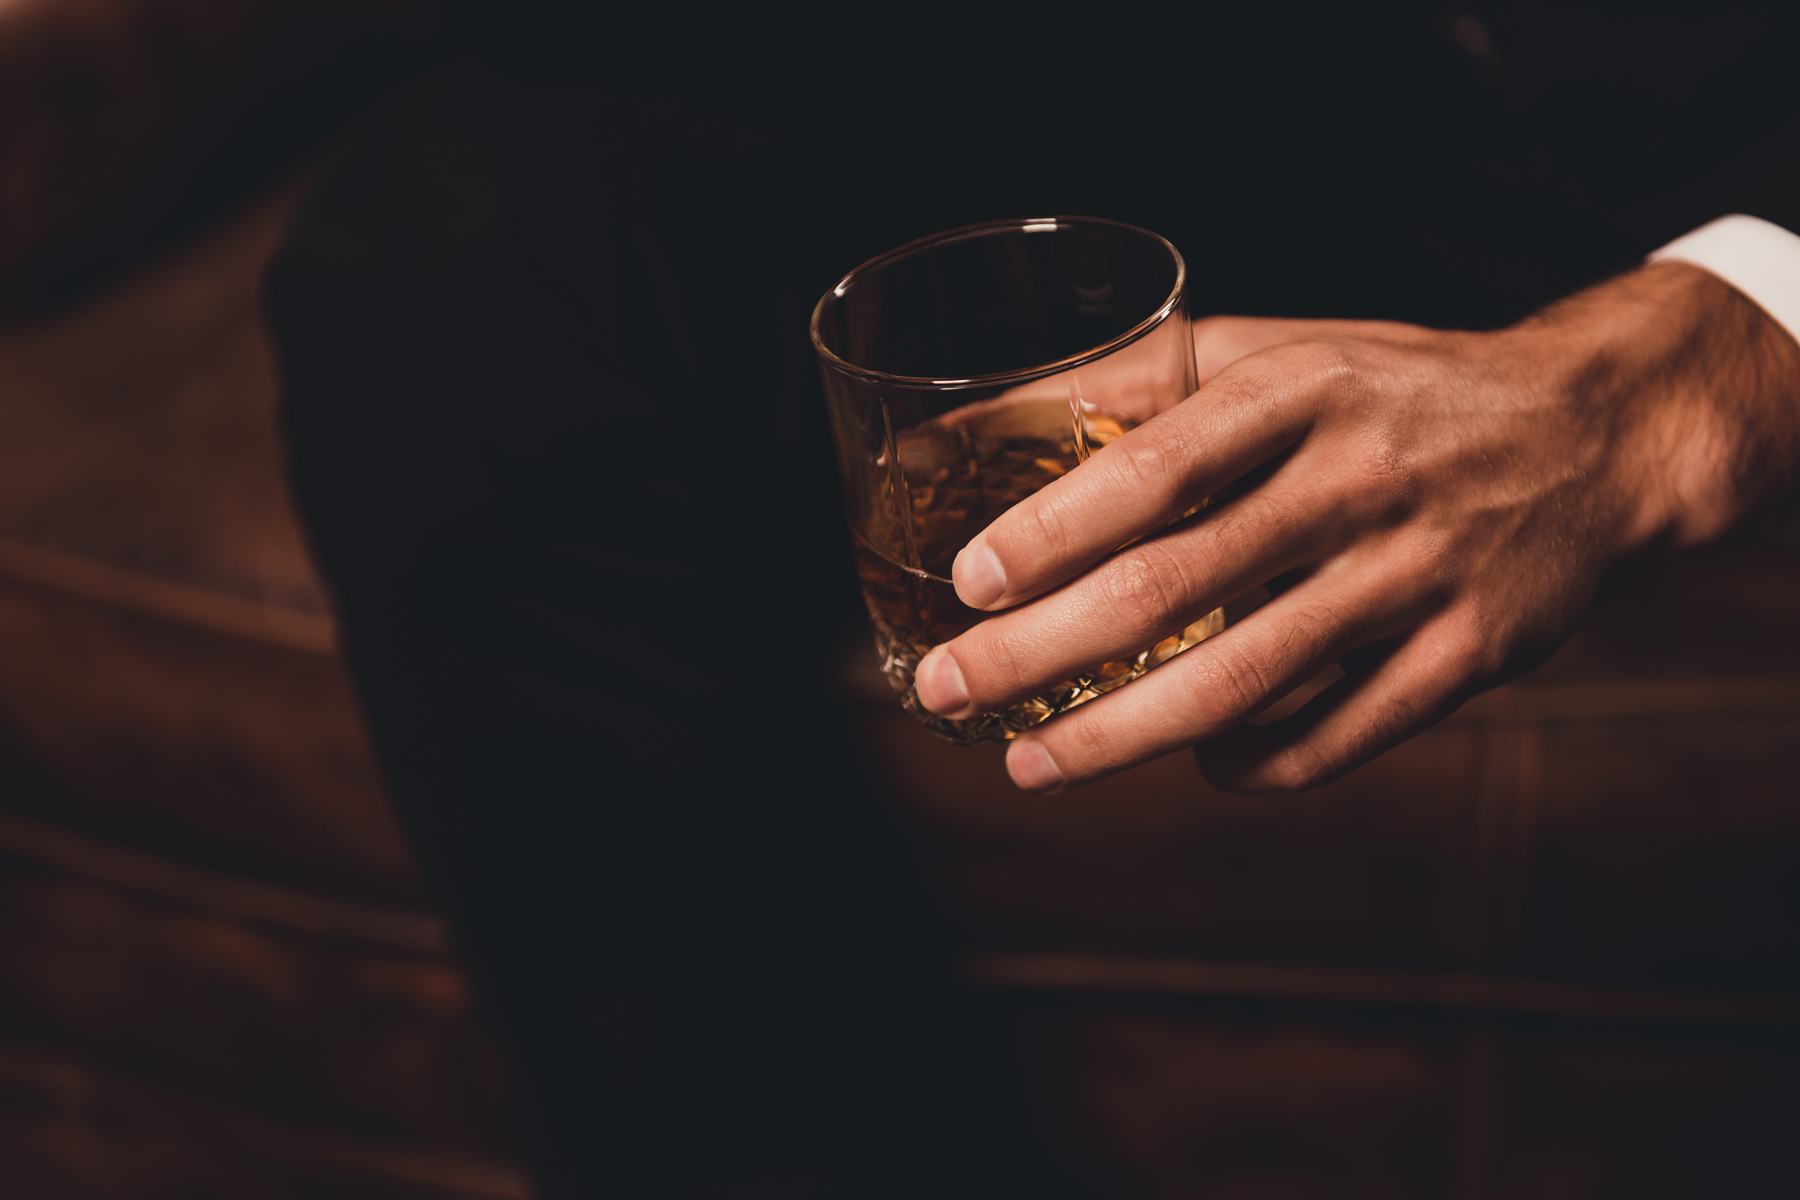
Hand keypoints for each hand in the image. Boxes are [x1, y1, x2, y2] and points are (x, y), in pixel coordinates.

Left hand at [912, 262, 1799, 791]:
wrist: (1594, 431)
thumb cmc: (1396, 390)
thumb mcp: (1283, 351)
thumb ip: (1143, 380)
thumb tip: (986, 419)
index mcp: (1302, 393)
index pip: (1154, 467)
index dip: (1051, 529)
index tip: (967, 582)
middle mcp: (1357, 481)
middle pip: (1171, 589)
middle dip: (1040, 655)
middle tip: (949, 692)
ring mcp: (1417, 575)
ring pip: (1244, 682)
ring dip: (1120, 736)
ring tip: (1031, 765)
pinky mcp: (1468, 654)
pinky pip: (1338, 735)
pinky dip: (1252, 763)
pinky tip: (1197, 762)